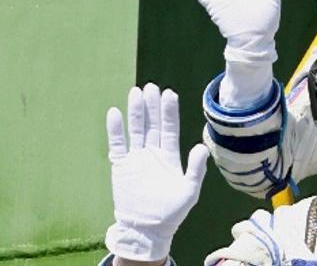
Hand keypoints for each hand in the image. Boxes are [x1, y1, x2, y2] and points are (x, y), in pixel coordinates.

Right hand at [105, 84, 208, 261]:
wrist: (147, 229)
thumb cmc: (171, 213)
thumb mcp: (189, 191)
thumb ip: (195, 169)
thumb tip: (202, 147)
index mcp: (169, 156)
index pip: (169, 129)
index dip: (169, 112)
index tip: (170, 93)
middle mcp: (152, 153)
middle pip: (152, 124)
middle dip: (152, 106)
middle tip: (151, 86)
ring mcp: (136, 158)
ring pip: (136, 129)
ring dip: (136, 112)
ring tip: (136, 92)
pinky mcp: (121, 166)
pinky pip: (117, 144)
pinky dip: (115, 129)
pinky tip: (114, 112)